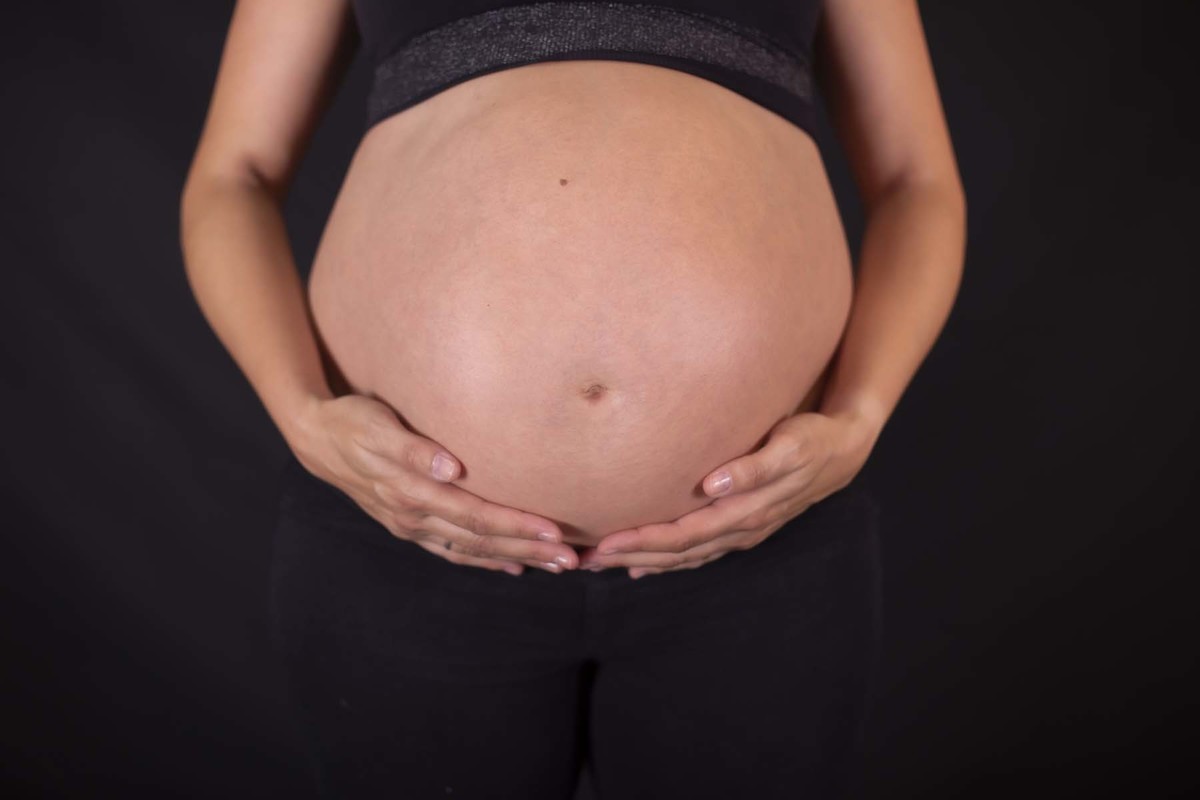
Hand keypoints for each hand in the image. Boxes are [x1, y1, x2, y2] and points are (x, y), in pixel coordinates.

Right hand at [288, 394, 578, 575]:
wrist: (317, 437)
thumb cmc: (353, 422)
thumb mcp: (377, 426)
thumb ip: (412, 448)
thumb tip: (450, 467)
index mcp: (412, 493)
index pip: (475, 516)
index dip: (516, 526)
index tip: (554, 532)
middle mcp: (414, 517)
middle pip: (481, 540)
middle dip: (528, 549)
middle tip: (570, 560)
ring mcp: (412, 525)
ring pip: (472, 549)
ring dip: (515, 558)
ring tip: (555, 566)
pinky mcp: (410, 524)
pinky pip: (454, 550)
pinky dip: (485, 560)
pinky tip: (512, 566)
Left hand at [576, 408, 881, 577]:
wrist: (842, 450)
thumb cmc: (810, 439)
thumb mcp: (789, 446)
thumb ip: (754, 467)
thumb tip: (714, 484)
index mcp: (745, 511)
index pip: (684, 534)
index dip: (644, 541)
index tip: (606, 543)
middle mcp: (740, 528)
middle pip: (677, 552)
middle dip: (631, 557)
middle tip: (587, 561)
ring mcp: (741, 531)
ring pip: (686, 556)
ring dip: (644, 562)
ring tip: (604, 565)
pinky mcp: (742, 526)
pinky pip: (699, 551)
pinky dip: (670, 560)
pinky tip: (643, 566)